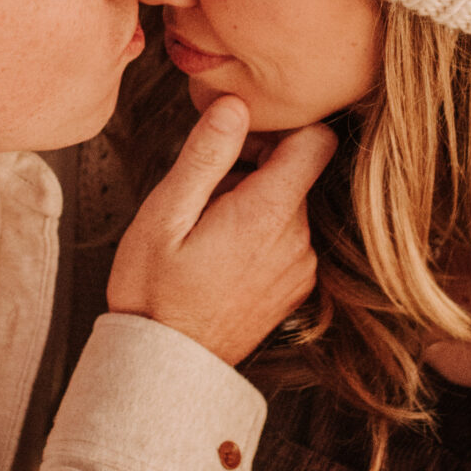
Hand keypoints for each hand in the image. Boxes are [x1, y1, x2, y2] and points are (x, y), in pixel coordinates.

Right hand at [106, 98, 337, 366]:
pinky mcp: (296, 286)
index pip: (316, 141)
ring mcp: (301, 266)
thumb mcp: (165, 214)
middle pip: (299, 172)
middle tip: (207, 190)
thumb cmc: (154, 290)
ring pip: (291, 205)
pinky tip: (223, 253)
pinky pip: (289, 238)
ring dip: (257, 203)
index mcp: (269, 213)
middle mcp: (297, 239)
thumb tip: (235, 106)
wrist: (165, 364)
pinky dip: (262, 234)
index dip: (281, 129)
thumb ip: (205, 156)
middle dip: (257, 167)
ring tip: (209, 227)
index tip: (241, 142)